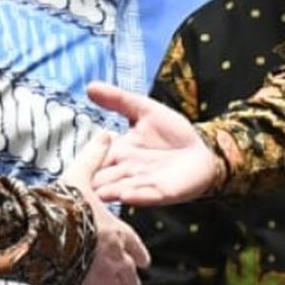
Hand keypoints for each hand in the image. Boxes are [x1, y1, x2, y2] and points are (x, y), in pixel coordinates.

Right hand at [62, 131, 150, 284]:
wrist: (40, 232)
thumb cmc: (61, 203)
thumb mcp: (80, 174)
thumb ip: (95, 156)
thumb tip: (106, 133)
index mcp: (116, 230)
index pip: (135, 245)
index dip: (140, 253)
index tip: (144, 261)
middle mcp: (112, 255)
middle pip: (129, 270)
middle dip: (131, 275)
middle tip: (134, 283)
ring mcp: (98, 275)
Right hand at [87, 82, 220, 205]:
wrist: (203, 151)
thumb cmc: (172, 132)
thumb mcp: (146, 110)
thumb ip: (119, 99)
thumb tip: (90, 86)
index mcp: (118, 151)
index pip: (92, 157)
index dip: (86, 156)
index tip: (82, 152)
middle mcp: (124, 171)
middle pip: (98, 179)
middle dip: (90, 180)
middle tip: (81, 179)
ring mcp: (141, 184)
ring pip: (115, 192)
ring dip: (107, 191)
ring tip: (99, 190)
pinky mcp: (160, 193)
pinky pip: (143, 198)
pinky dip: (134, 196)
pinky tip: (126, 193)